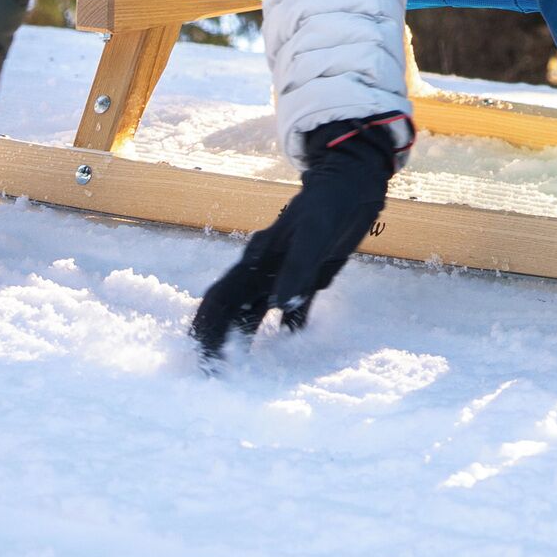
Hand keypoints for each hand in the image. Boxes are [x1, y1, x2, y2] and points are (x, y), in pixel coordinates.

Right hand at [192, 115, 406, 358]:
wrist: (354, 183)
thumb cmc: (330, 201)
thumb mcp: (315, 231)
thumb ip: (299, 266)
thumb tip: (279, 304)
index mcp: (256, 258)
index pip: (221, 298)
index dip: (207, 326)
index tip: (202, 356)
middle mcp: (264, 269)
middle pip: (233, 310)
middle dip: (219, 339)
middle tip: (214, 373)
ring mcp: (285, 274)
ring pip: (257, 312)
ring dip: (247, 339)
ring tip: (241, 369)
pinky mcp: (310, 277)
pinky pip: (292, 311)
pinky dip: (286, 330)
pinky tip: (287, 350)